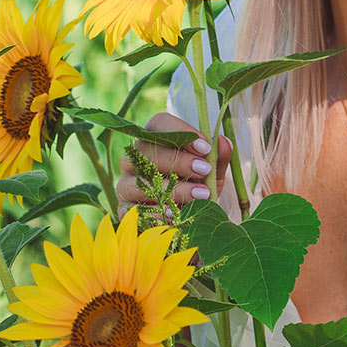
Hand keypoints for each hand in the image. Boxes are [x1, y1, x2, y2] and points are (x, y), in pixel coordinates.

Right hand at [116, 114, 232, 216]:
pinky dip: (159, 213)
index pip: (159, 124)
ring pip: (139, 182)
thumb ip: (218, 158)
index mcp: (154, 141)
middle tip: (204, 170)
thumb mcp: (213, 174)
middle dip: (179, 160)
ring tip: (201, 195)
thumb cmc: (199, 189)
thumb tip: (223, 143)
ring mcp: (124, 185)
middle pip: (146, 150)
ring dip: (174, 189)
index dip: (181, 132)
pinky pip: (135, 211)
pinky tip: (178, 214)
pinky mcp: (123, 210)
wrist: (191, 223)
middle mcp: (133, 160)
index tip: (206, 148)